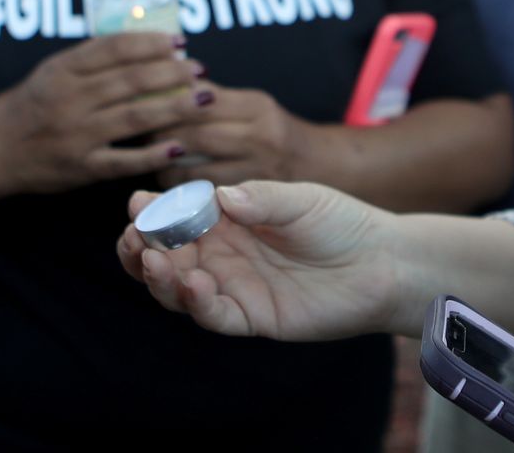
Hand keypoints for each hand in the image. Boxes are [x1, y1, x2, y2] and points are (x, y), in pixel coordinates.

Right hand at [0, 32, 213, 194]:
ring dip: (174, 107)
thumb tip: (147, 42)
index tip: (180, 41)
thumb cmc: (33, 104)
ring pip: (134, 117)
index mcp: (63, 69)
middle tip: (200, 69)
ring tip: (204, 99)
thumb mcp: (53, 70)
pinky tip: (180, 147)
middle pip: (130, 81)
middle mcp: (70, 99)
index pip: (114, 48)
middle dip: (172, 72)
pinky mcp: (80, 168)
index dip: (151, 42)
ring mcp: (76, 135)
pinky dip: (153, 154)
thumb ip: (93, 58)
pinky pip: (123, 161)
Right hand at [116, 180, 404, 341]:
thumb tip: (219, 197)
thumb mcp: (301, 200)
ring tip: (151, 261)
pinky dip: (196, 303)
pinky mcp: (251, 317)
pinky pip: (213, 315)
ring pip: (178, 289)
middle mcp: (222, 254)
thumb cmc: (342, 223)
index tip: (136, 204)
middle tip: (131, 239)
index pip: (178, 217)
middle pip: (166, 256)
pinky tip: (192, 283)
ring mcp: (233, 287)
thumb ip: (261, 199)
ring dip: (159, 277)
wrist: (382, 264)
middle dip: (141, 248)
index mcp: (227, 220)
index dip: (153, 213)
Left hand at [154, 83, 316, 187]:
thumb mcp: (252, 106)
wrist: (321, 164)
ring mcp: (257, 170)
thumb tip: (163, 81)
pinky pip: (204, 194)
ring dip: (164, 163)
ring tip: (146, 157)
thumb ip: (213, 98)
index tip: (139, 100)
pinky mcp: (251, 198)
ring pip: (194, 167)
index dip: (166, 101)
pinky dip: (181, 188)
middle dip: (159, 132)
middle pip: (194, 133)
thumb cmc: (274, 131)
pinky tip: (167, 181)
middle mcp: (260, 136)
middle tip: (134, 131)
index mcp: (256, 106)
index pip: (200, 99)